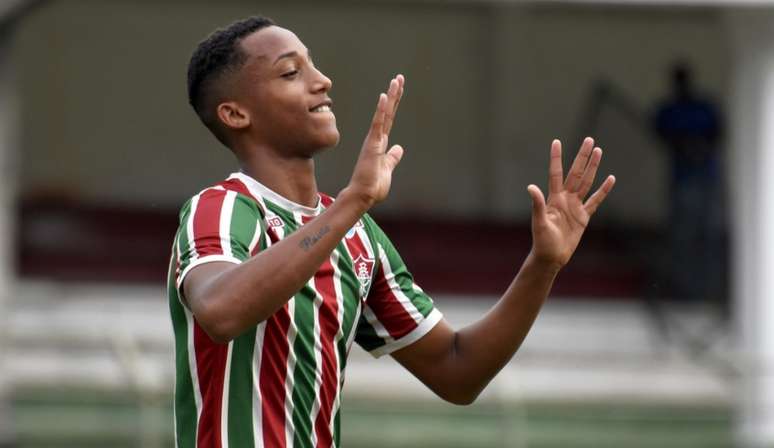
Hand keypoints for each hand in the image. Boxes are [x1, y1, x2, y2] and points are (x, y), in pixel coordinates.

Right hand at [344, 74, 404, 208]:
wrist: (363, 195)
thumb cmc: (373, 185)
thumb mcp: (387, 168)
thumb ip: (392, 157)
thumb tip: (399, 148)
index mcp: (380, 143)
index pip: (389, 119)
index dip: (394, 104)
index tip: (398, 89)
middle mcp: (376, 138)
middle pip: (387, 112)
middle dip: (394, 95)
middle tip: (399, 78)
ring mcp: (374, 140)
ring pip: (384, 114)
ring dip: (390, 97)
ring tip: (396, 81)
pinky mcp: (372, 145)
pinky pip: (378, 124)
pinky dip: (381, 110)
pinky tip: (384, 97)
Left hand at [527, 138, 615, 268]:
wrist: (551, 256)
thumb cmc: (542, 240)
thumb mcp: (539, 221)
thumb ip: (537, 204)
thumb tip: (531, 187)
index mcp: (553, 198)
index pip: (556, 173)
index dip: (556, 158)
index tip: (556, 141)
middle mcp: (565, 199)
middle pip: (576, 173)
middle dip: (582, 157)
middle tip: (589, 140)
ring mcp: (575, 206)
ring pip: (586, 183)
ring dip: (592, 167)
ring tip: (598, 151)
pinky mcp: (584, 216)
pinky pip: (595, 200)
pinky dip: (603, 190)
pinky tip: (610, 179)